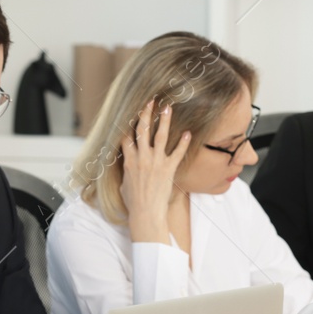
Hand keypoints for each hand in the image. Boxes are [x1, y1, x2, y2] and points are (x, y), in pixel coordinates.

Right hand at [119, 99, 190, 244]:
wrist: (145, 212)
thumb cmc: (133, 201)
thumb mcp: (124, 182)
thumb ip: (126, 169)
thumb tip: (127, 164)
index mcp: (128, 160)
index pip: (126, 137)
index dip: (128, 123)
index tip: (131, 112)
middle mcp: (141, 158)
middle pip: (142, 130)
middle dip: (146, 114)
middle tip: (150, 101)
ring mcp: (155, 162)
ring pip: (159, 136)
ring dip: (164, 120)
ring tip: (167, 107)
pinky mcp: (168, 169)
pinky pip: (177, 153)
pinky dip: (183, 143)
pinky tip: (188, 133)